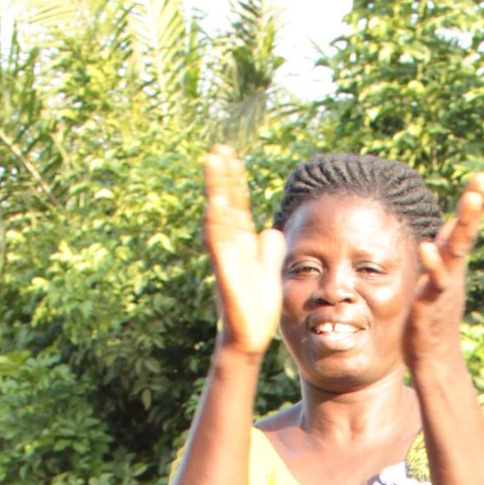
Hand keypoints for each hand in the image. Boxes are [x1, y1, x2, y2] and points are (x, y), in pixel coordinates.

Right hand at [203, 144, 283, 359]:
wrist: (250, 336)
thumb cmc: (256, 307)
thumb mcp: (268, 270)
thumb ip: (269, 249)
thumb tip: (271, 230)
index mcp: (241, 244)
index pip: (237, 205)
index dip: (235, 182)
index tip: (233, 156)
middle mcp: (230, 246)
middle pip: (225, 203)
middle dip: (222, 176)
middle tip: (219, 148)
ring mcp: (225, 257)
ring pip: (218, 215)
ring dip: (215, 189)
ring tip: (212, 162)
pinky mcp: (225, 273)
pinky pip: (218, 244)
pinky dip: (216, 223)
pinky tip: (215, 203)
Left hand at [404, 171, 483, 373]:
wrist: (434, 359)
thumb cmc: (433, 319)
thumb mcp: (437, 280)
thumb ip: (441, 255)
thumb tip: (445, 230)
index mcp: (453, 264)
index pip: (464, 228)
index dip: (473, 202)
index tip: (481, 176)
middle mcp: (454, 271)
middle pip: (466, 233)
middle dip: (475, 206)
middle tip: (483, 179)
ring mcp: (446, 286)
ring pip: (457, 250)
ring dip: (465, 224)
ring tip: (471, 199)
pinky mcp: (433, 303)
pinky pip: (436, 281)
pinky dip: (434, 264)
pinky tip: (427, 247)